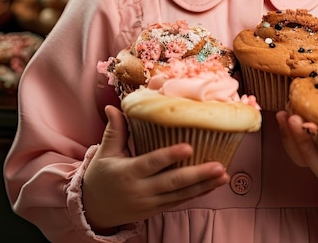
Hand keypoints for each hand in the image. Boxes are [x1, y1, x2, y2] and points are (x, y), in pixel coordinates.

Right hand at [83, 105, 229, 231]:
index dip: (170, 156)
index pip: (152, 163)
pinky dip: (198, 194)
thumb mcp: (105, 153)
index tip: (189, 147)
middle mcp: (141, 190)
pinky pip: (180, 202)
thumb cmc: (101, 176)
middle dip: (197, 175)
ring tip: (223, 175)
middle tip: (218, 166)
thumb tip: (113, 106)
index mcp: (128, 172)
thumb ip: (115, 130)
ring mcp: (150, 203)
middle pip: (172, 183)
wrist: (94, 210)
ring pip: (180, 195)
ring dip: (204, 185)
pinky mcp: (156, 209)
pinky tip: (214, 185)